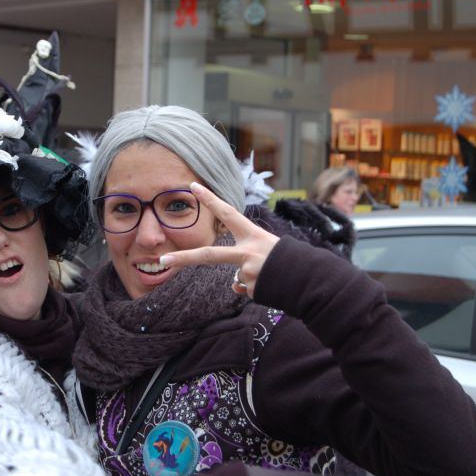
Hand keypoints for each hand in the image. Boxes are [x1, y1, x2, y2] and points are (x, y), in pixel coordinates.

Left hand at [159, 182, 279, 298]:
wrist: (313, 280)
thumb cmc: (290, 261)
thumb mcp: (267, 251)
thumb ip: (245, 262)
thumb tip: (232, 283)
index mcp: (253, 235)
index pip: (228, 213)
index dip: (210, 200)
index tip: (192, 186)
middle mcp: (248, 251)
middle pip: (209, 255)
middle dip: (184, 258)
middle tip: (163, 259)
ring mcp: (248, 271)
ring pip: (236, 278)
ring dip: (251, 279)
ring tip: (273, 275)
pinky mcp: (252, 288)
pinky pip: (245, 289)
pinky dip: (257, 289)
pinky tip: (273, 285)